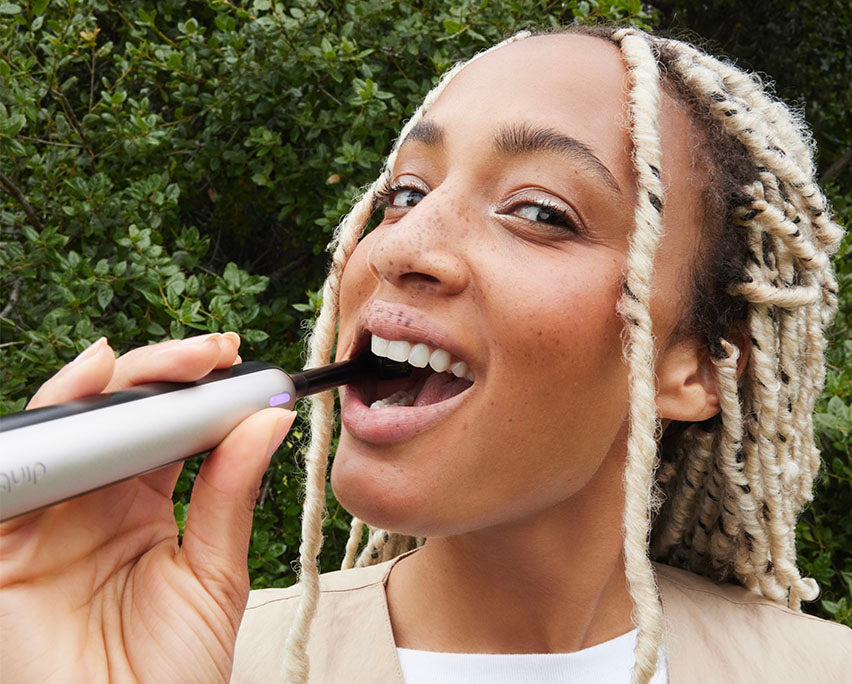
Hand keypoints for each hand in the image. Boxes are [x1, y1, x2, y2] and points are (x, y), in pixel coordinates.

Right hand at [0, 333, 294, 681]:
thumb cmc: (169, 674)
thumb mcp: (214, 577)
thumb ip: (231, 496)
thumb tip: (266, 422)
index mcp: (147, 505)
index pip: (169, 427)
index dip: (200, 391)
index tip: (240, 364)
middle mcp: (96, 501)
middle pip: (123, 413)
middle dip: (165, 371)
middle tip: (211, 353)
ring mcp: (52, 518)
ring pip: (73, 426)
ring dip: (115, 383)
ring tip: (171, 364)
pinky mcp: (8, 545)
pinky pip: (21, 469)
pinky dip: (52, 421)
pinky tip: (88, 388)